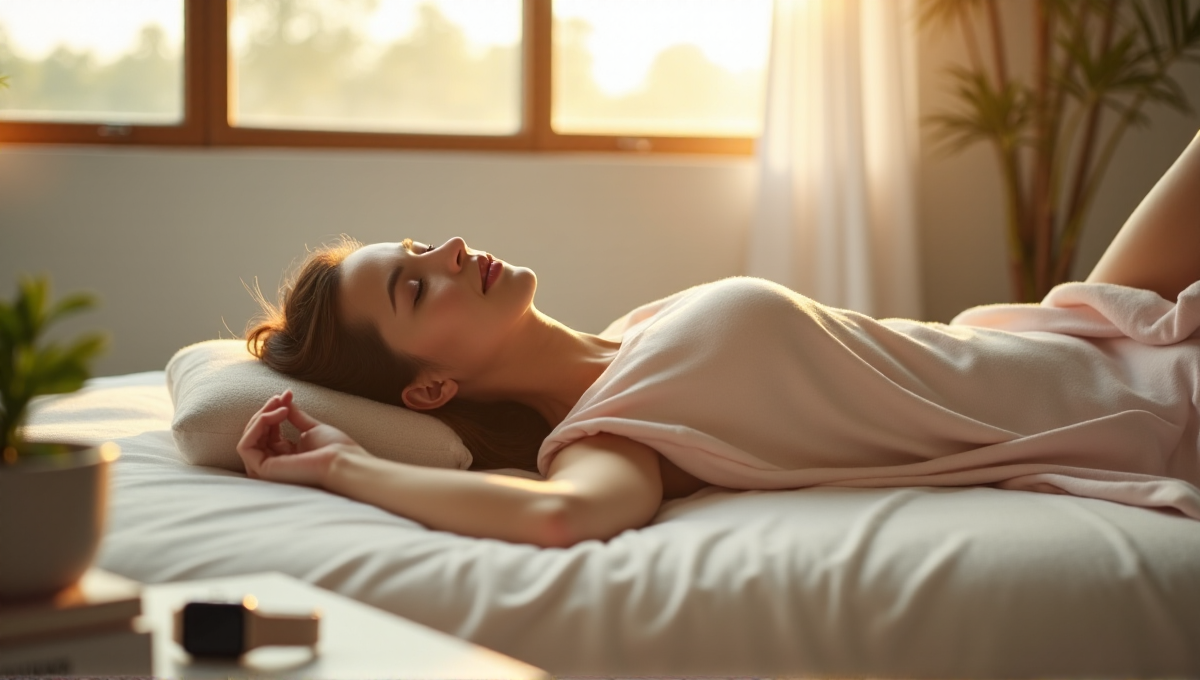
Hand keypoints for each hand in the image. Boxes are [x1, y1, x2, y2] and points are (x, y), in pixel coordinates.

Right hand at [236, 390, 371, 487]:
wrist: (343, 461)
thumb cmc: (335, 448)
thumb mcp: (310, 428)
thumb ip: (293, 416)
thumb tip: (281, 398)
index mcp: (286, 456)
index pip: (266, 432)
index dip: (272, 411)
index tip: (286, 395)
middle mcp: (274, 463)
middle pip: (255, 434)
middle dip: (264, 412)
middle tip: (279, 398)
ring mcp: (267, 469)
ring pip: (248, 438)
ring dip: (260, 417)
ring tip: (278, 406)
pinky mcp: (262, 470)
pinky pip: (245, 446)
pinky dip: (255, 427)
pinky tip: (272, 417)